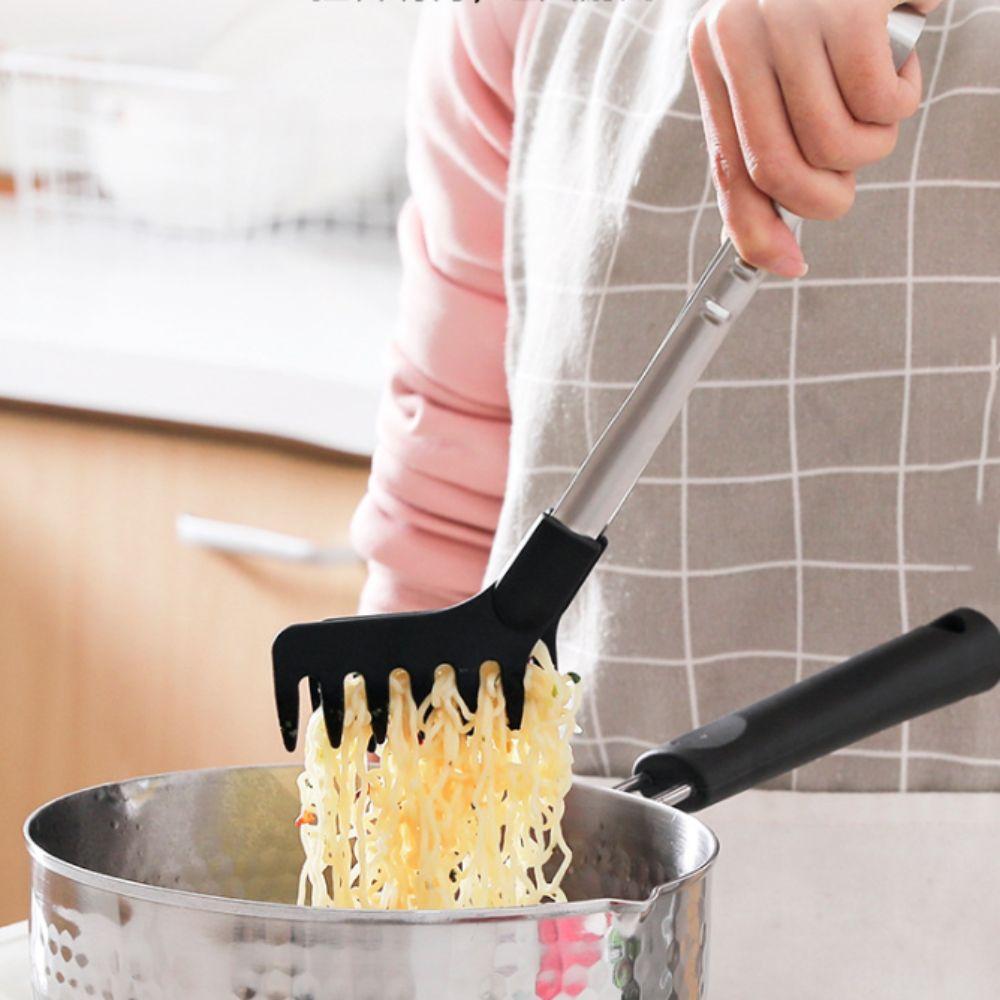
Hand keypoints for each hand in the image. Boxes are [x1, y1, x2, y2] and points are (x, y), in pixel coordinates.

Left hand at [688, 0, 939, 276]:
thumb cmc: (841, 4)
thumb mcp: (787, 64)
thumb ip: (769, 134)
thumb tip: (770, 237)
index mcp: (716, 53)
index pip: (728, 167)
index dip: (757, 230)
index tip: (789, 266)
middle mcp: (738, 32)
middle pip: (777, 170)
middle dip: (825, 199)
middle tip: (850, 176)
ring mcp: (788, 17)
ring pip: (833, 144)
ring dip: (873, 144)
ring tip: (879, 97)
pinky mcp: (847, 6)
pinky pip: (879, 105)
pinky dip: (901, 100)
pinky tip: (899, 60)